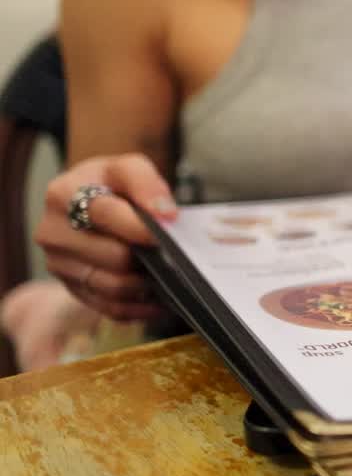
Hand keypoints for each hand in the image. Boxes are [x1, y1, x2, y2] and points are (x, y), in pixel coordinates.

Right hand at [34, 153, 177, 320]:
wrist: (91, 199)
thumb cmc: (112, 183)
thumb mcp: (129, 167)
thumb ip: (146, 183)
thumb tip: (165, 215)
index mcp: (63, 194)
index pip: (104, 214)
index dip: (137, 227)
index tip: (161, 236)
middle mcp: (52, 232)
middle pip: (113, 256)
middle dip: (147, 257)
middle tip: (174, 257)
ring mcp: (59, 264)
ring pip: (113, 287)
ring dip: (146, 283)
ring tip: (170, 275)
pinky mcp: (71, 288)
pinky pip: (110, 308)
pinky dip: (140, 306)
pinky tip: (160, 297)